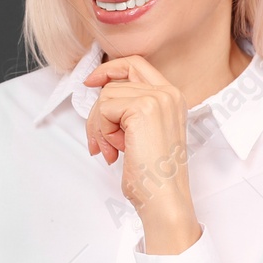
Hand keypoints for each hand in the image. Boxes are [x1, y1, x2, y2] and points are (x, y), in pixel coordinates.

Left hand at [83, 54, 201, 251]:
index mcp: (172, 97)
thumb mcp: (143, 132)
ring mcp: (158, 99)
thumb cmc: (152, 174)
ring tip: (114, 150)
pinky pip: (104, 109)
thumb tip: (98, 92)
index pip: (136, 64)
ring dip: (100, 127)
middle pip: (113, 85)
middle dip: (99, 116)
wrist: (164, 198)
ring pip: (105, 97)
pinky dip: (102, 131)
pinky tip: (117, 151)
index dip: (109, 69)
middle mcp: (168, 93)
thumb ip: (129, 109)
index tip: (90, 82)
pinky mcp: (142, 109)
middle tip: (104, 145)